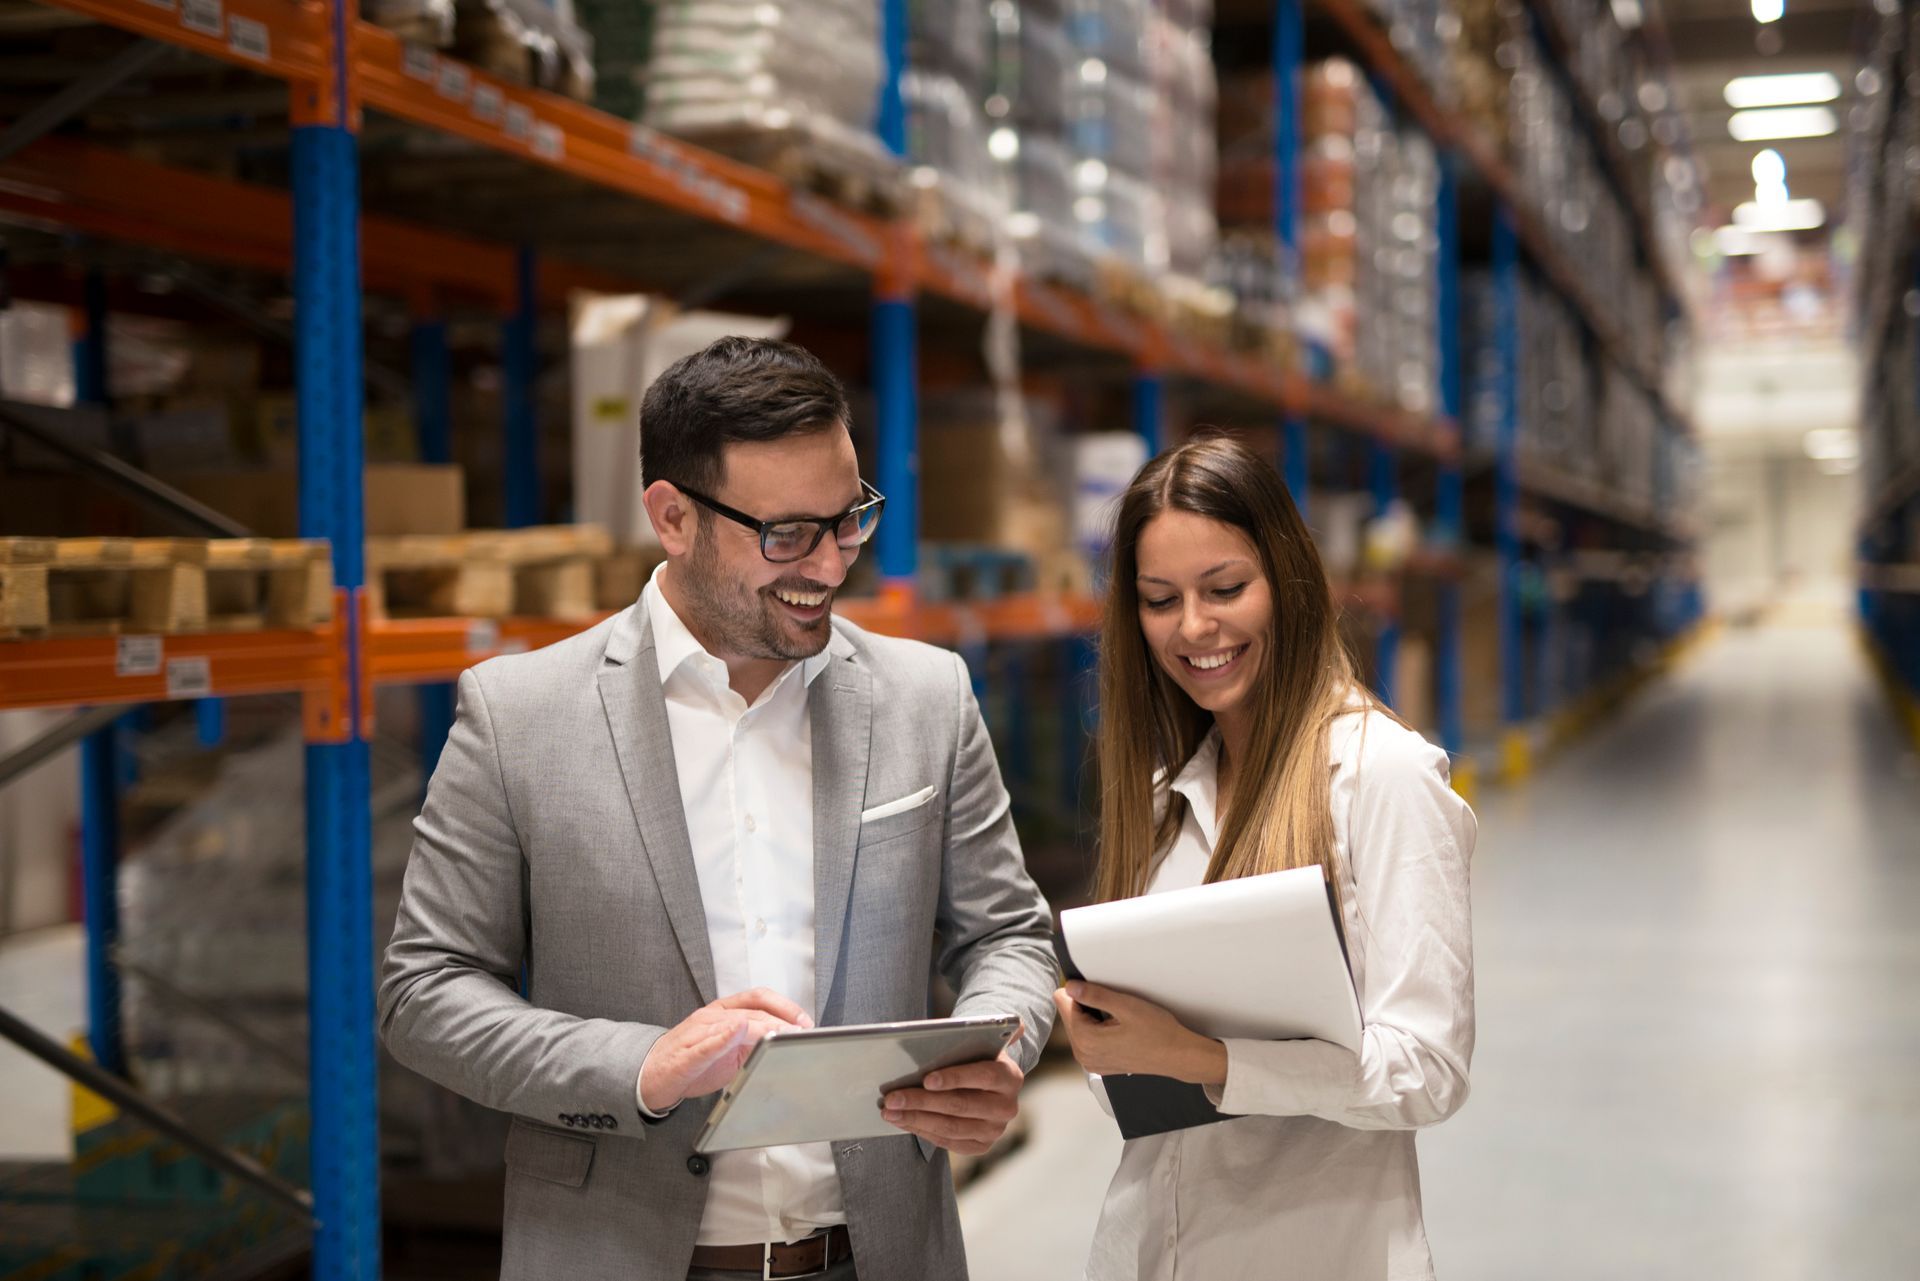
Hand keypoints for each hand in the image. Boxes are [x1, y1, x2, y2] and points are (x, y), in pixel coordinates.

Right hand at [640, 988, 812, 1112]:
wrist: (651, 1075)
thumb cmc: (692, 1061)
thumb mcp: (729, 1050)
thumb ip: (752, 1042)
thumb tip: (786, 1042)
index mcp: (723, 1011)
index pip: (758, 998)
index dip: (784, 1006)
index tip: (804, 1021)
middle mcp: (712, 1016)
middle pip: (751, 1011)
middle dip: (779, 1020)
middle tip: (800, 1032)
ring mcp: (697, 1032)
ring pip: (733, 1023)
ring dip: (761, 1028)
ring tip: (782, 1034)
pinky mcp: (685, 1053)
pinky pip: (705, 1044)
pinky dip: (723, 1037)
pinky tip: (737, 1032)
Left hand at [879, 1036, 1025, 1156]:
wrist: (988, 1085)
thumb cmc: (975, 1058)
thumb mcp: (979, 1043)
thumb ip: (981, 1033)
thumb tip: (1010, 1024)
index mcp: (1010, 1077)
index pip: (984, 1076)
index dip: (955, 1078)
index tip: (926, 1079)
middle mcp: (1006, 1107)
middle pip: (960, 1105)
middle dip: (922, 1102)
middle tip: (892, 1098)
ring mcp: (994, 1130)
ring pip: (950, 1127)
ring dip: (915, 1119)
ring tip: (890, 1111)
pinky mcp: (981, 1145)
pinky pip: (948, 1141)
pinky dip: (922, 1131)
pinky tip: (902, 1121)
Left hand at [1051, 982, 1226, 1085]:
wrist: (1177, 1055)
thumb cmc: (1158, 1033)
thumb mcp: (1126, 1006)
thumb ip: (1094, 995)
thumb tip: (1070, 987)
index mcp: (1085, 1039)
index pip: (1062, 1002)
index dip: (1080, 991)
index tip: (1099, 991)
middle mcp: (1083, 1055)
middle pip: (1069, 1015)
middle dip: (1087, 1006)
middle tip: (1115, 1009)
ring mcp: (1090, 1062)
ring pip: (1078, 1027)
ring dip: (1093, 1018)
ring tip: (1119, 1021)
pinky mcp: (1099, 1065)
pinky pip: (1088, 1040)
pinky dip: (1099, 1031)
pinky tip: (1119, 1031)